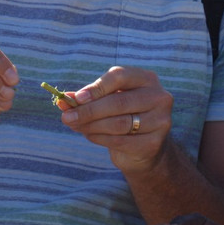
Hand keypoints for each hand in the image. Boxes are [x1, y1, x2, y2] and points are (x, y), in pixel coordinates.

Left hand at [58, 66, 173, 174]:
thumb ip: (87, 98)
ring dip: (91, 125)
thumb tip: (63, 100)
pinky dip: (99, 138)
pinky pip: (119, 140)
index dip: (96, 87)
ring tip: (74, 125)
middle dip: (88, 110)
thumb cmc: (123, 115)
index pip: (120, 76)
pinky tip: (89, 135)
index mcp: (147, 79)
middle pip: (118, 102)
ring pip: (118, 123)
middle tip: (66, 117)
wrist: (144, 148)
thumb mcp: (107, 101)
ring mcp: (160, 121)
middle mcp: (159, 97)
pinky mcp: (153, 143)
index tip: (77, 98)